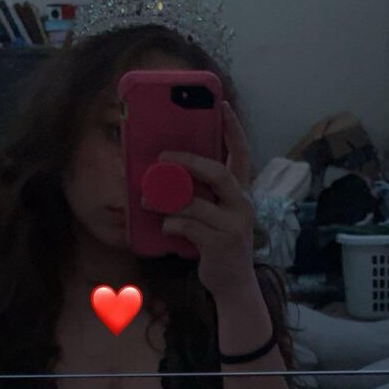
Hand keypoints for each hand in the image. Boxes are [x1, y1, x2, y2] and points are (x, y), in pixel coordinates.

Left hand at [150, 101, 257, 302]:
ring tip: (146, 200)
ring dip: (166, 200)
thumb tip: (167, 173)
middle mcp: (242, 204)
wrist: (232, 284)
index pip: (242, 153)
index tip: (221, 104)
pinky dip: (172, 224)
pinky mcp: (221, 244)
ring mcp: (234, 225)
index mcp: (240, 192)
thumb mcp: (214, 214)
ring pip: (196, 203)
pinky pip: (189, 226)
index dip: (232, 129)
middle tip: (163, 158)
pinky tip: (165, 227)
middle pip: (218, 173)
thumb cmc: (217, 244)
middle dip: (188, 162)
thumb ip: (200, 194)